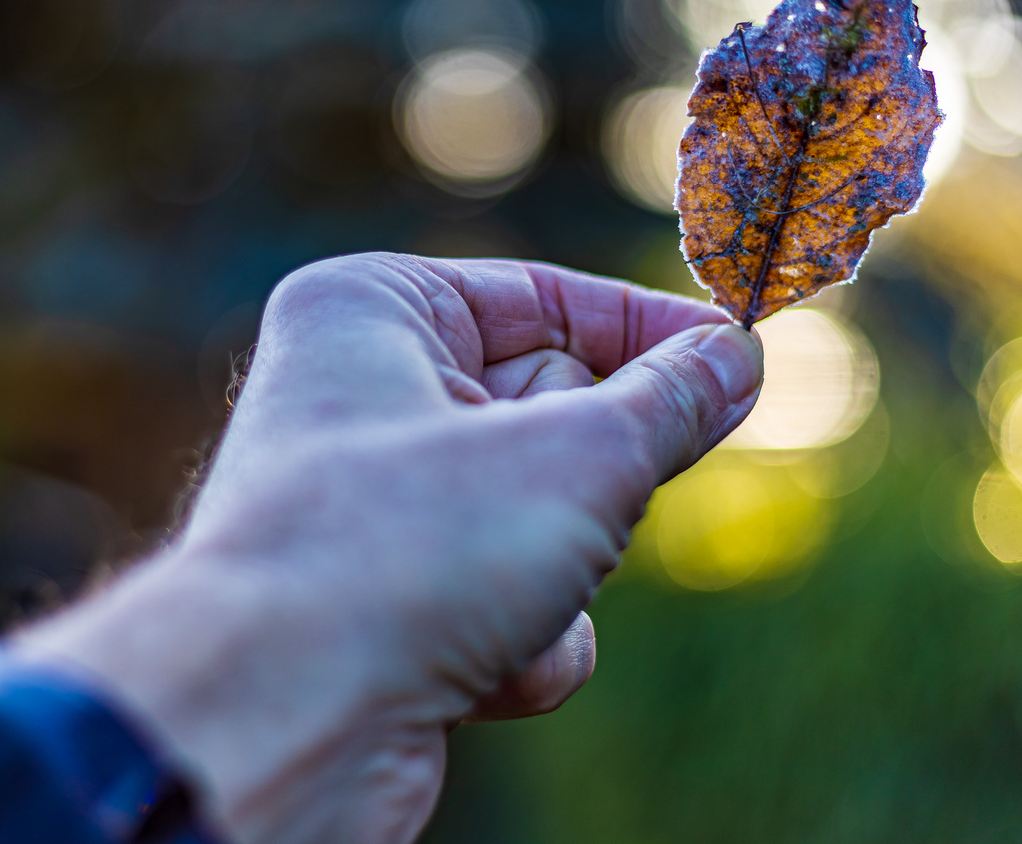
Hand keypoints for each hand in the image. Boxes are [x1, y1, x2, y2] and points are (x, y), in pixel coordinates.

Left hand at [12, 254, 762, 843]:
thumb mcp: (575, 456)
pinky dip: (524, 642)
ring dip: (563, 572)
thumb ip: (668, 402)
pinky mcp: (390, 609)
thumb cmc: (404, 549)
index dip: (646, 329)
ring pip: (545, 517)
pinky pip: (510, 602)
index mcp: (375, 312)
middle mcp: (363, 401)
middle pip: (552, 412)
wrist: (282, 724)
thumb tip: (736, 359)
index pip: (545, 296)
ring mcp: (376, 511)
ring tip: (508, 594)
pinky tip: (478, 670)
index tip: (739, 355)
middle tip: (590, 505)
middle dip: (591, 477)